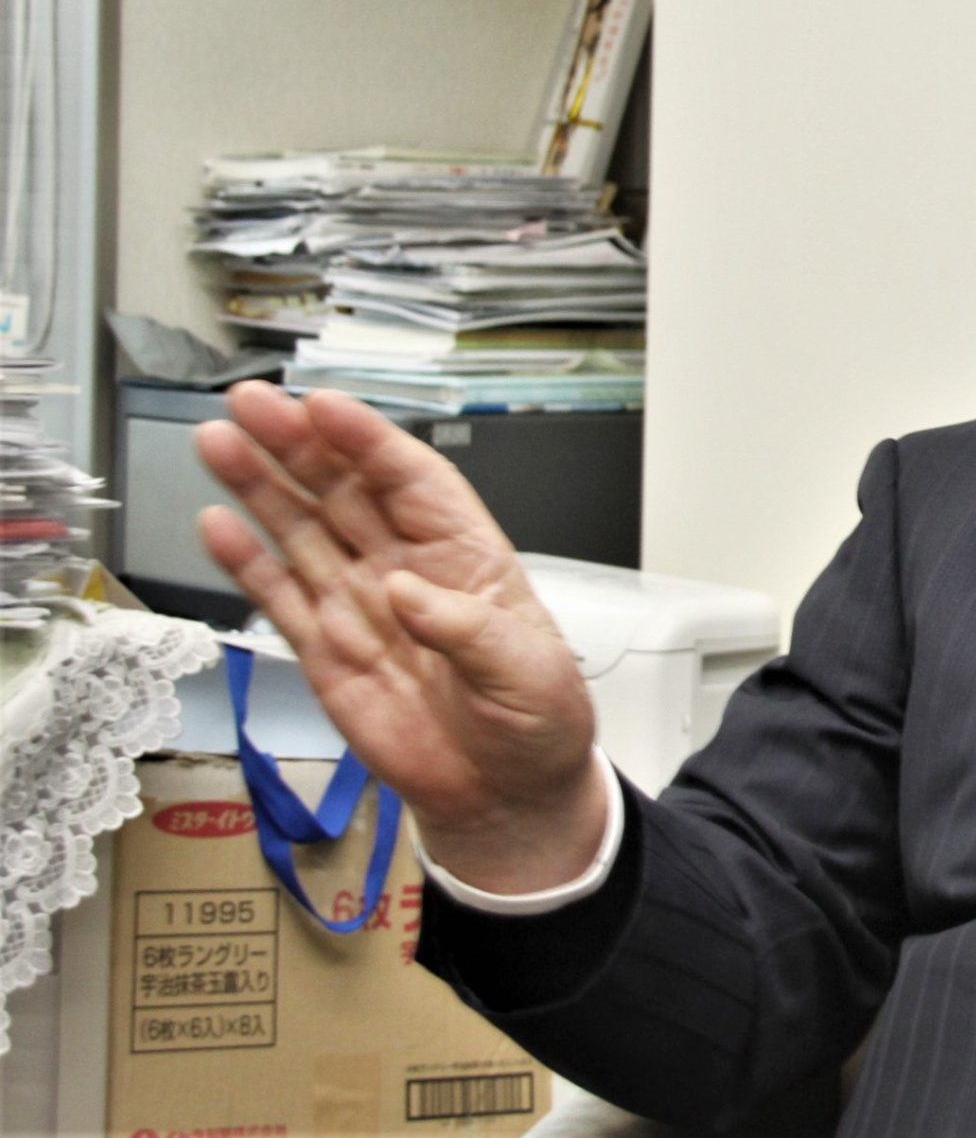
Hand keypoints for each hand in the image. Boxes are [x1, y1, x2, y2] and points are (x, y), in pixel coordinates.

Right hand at [195, 382, 607, 892]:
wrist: (506, 794)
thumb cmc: (535, 720)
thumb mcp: (527, 673)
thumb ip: (468, 631)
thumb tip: (405, 594)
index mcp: (466, 557)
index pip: (411, 481)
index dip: (367, 441)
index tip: (326, 407)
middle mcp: (406, 569)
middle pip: (345, 491)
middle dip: (299, 444)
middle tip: (252, 403)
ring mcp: (360, 606)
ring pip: (302, 531)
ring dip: (261, 486)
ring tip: (219, 440)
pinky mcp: (326, 652)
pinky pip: (280, 597)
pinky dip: (246, 562)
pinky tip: (217, 524)